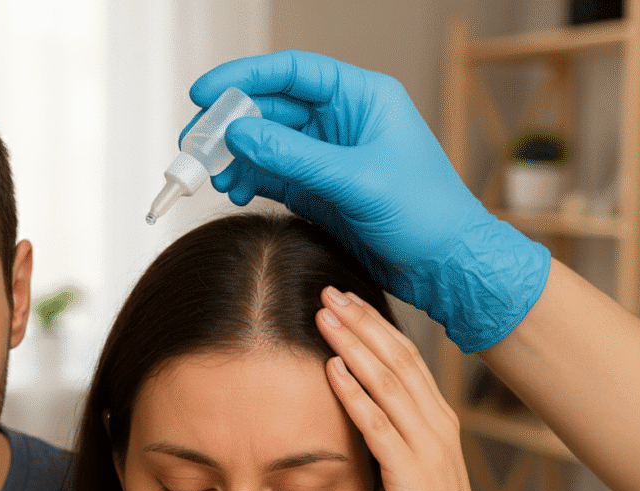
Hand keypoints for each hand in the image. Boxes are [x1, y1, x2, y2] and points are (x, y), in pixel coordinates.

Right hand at [189, 51, 550, 352]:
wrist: (445, 267)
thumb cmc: (425, 215)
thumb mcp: (356, 181)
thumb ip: (294, 156)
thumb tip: (239, 132)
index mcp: (361, 98)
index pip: (292, 72)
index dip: (244, 78)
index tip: (204, 94)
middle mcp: (341, 121)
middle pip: (270, 108)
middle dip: (229, 125)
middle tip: (195, 145)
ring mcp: (326, 156)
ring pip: (264, 144)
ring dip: (234, 158)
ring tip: (213, 177)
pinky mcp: (317, 189)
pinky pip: (270, 175)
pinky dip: (248, 181)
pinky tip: (234, 192)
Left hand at [316, 286, 492, 490]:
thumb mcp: (417, 464)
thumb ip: (397, 431)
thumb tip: (364, 403)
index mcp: (438, 419)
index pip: (406, 356)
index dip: (375, 324)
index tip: (346, 299)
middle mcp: (437, 423)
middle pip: (397, 357)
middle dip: (361, 321)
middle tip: (329, 291)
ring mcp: (426, 446)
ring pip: (387, 381)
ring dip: (352, 345)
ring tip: (324, 316)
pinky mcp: (410, 472)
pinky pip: (376, 424)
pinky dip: (352, 392)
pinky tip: (329, 369)